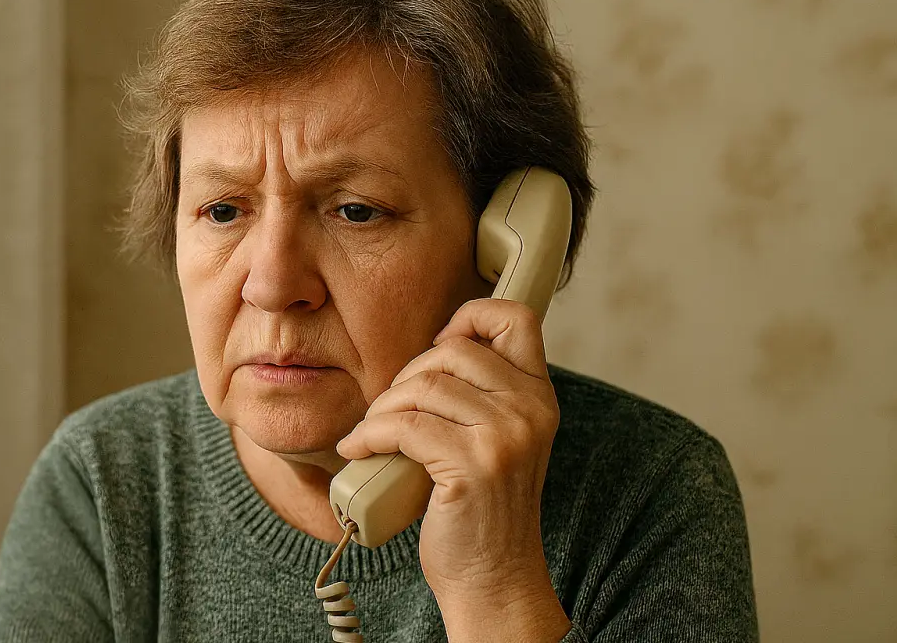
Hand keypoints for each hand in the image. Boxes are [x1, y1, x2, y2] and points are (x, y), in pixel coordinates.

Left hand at [336, 298, 569, 641]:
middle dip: (406, 377)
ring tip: (372, 435)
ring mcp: (505, 437)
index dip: (468, 317)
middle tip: (390, 413)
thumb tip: (434, 348)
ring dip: (382, 409)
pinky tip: (358, 450)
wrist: (493, 578)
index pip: (514, 318)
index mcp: (538, 396)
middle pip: (450, 352)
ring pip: (423, 387)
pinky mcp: (473, 466)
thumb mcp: (498, 439)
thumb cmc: (480, 509)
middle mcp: (530, 410)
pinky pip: (403, 426)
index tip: (437, 348)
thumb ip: (481, 393)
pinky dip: (368, 435)